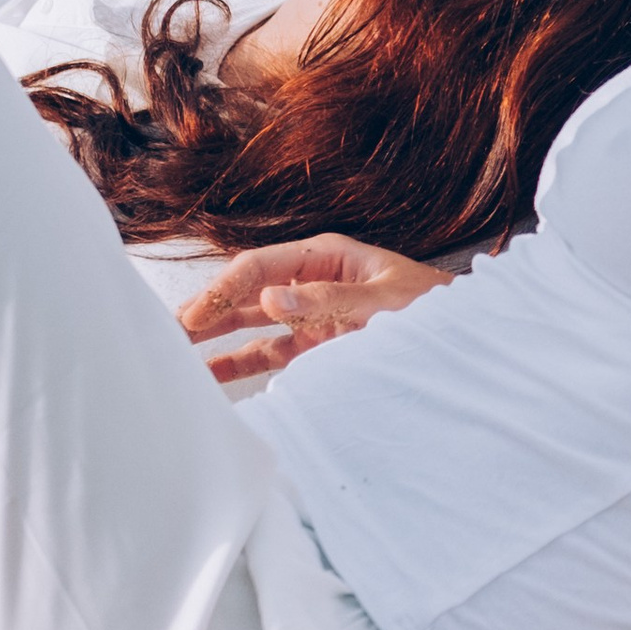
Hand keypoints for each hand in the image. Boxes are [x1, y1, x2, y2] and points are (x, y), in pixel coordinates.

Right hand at [180, 232, 446, 377]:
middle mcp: (313, 281)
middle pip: (248, 291)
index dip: (224, 290)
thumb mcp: (386, 302)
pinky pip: (269, 352)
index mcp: (327, 256)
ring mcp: (312, 314)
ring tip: (171, 348)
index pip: (261, 267)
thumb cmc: (433, 310)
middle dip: (208, 308)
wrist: (467, 341)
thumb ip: (330, 301)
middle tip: (164, 331)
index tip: (193, 317)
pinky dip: (239, 361)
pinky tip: (208, 373)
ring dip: (214, 334)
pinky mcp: (316, 346)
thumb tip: (271, 297)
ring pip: (250, 322)